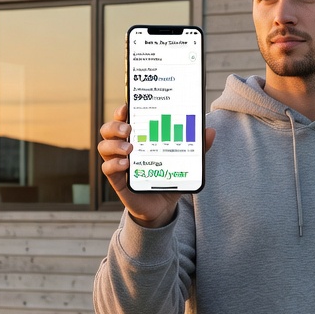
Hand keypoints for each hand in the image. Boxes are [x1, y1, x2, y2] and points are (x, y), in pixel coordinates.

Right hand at [98, 104, 214, 227]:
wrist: (163, 207)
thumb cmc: (169, 178)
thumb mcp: (184, 162)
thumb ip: (196, 148)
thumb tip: (210, 131)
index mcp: (138, 138)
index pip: (124, 119)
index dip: (122, 111)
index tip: (128, 107)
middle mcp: (124, 148)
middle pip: (108, 129)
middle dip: (115, 125)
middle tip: (129, 129)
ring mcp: (119, 163)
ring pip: (104, 147)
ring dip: (114, 144)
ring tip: (130, 149)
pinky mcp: (118, 180)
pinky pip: (107, 168)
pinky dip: (114, 164)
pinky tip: (126, 164)